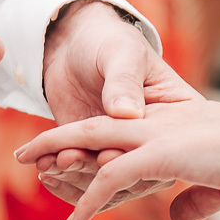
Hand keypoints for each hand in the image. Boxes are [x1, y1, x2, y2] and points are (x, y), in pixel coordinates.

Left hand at [15, 99, 219, 219]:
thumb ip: (195, 199)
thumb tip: (175, 219)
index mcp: (172, 122)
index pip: (119, 131)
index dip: (90, 144)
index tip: (67, 158)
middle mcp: (159, 123)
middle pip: (94, 128)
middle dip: (59, 139)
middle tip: (30, 156)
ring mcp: (157, 135)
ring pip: (92, 143)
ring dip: (61, 161)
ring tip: (34, 174)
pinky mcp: (161, 154)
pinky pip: (111, 178)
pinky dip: (89, 200)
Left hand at [39, 0, 200, 209]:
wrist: (74, 43)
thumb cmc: (108, 40)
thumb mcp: (121, 53)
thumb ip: (124, 81)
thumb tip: (127, 114)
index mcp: (176, 113)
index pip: (166, 146)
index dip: (136, 158)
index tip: (106, 154)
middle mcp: (154, 138)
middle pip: (134, 171)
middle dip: (97, 168)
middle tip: (67, 158)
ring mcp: (122, 148)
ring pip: (106, 179)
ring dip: (75, 174)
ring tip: (49, 163)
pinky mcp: (94, 153)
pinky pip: (83, 174)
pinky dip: (63, 173)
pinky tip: (42, 164)